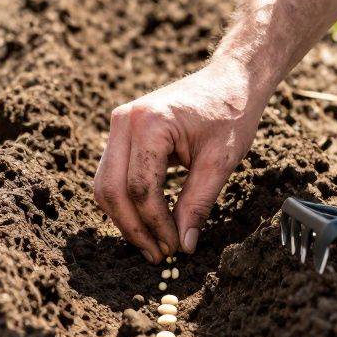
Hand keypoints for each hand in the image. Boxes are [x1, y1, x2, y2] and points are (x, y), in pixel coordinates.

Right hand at [94, 60, 264, 262]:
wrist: (229, 81)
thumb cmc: (230, 114)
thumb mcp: (220, 162)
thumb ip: (198, 203)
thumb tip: (183, 245)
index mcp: (151, 123)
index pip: (141, 188)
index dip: (156, 224)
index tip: (175, 248)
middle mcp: (126, 121)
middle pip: (112, 189)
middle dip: (133, 228)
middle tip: (158, 255)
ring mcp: (119, 124)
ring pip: (105, 185)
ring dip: (126, 219)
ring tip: (152, 244)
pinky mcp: (122, 132)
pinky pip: (112, 175)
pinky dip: (126, 202)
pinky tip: (148, 222)